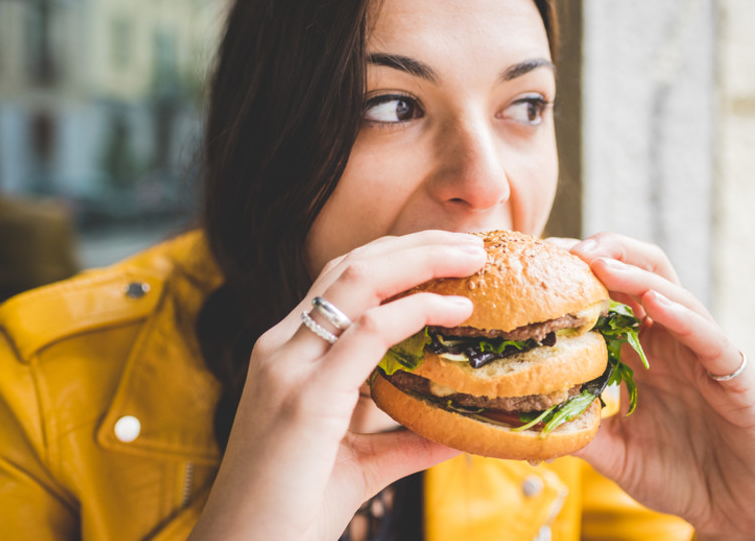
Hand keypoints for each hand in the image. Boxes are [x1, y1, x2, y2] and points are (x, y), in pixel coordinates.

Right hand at [190, 231, 485, 540]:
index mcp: (287, 355)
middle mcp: (281, 348)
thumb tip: (459, 430)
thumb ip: (405, 440)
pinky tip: (455, 312)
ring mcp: (288, 367)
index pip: (341, 282)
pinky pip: (368, 332)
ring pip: (357, 279)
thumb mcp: (359, 464)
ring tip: (472, 256)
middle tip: (472, 242)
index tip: (449, 256)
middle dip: (416, 244)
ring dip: (421, 259)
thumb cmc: (293, 511)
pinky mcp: (305, 397)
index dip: (397, 258)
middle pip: (351, 265)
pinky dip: (416, 310)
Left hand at [550, 232, 754, 539]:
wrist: (732, 512)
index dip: (579, 274)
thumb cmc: (676, 477)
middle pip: (644, 274)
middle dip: (607, 252)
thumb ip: (578, 431)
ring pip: (674, 294)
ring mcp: (704, 354)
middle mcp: (672, 343)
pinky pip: (709, 337)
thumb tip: (522, 420)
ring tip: (600, 261)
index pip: (610, 295)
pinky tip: (654, 303)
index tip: (539, 261)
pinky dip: (682, 316)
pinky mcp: (735, 376)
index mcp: (642, 352)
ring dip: (636, 274)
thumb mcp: (613, 453)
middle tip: (566, 249)